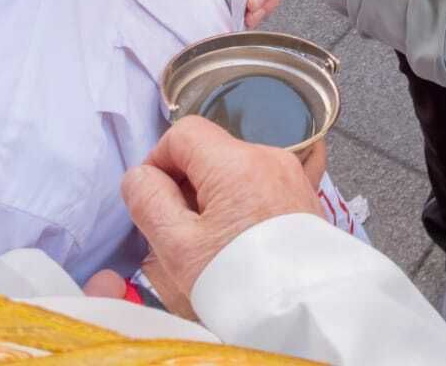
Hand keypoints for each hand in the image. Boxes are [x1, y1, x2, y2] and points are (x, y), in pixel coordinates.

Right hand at [121, 116, 322, 313]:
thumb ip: (148, 201)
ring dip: (215, 195)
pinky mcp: (304, 194)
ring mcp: (291, 174)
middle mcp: (270, 157)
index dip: (158, 161)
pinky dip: (242, 201)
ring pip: (235, 168)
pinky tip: (239, 236)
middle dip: (187, 182)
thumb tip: (141, 175)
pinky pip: (261, 184)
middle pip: (211, 150)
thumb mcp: (177, 248)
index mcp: (237, 162)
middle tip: (181, 230)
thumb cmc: (239, 282)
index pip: (184, 133)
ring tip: (213, 241)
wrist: (302, 313)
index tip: (154, 199)